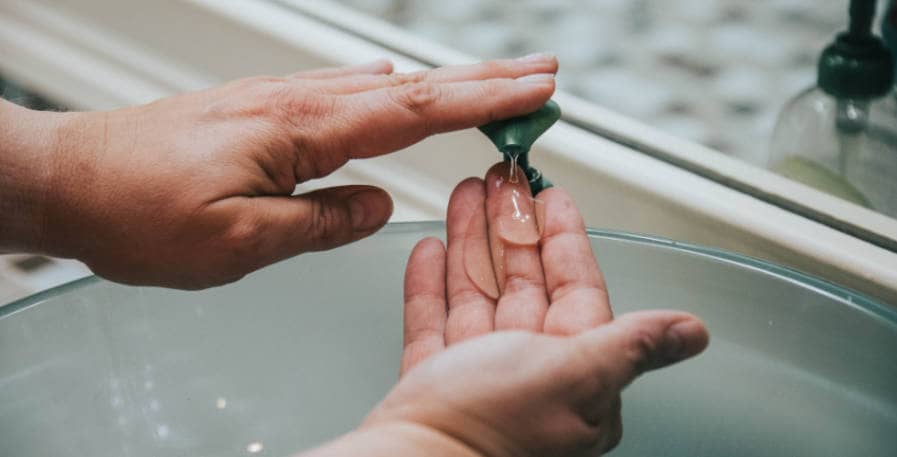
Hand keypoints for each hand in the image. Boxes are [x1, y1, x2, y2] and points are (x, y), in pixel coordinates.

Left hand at [4, 55, 556, 287]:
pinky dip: (386, 91)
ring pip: (380, 86)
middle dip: (484, 80)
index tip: (536, 93)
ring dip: (441, 84)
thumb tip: (377, 205)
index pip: (415, 112)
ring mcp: (277, 101)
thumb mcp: (239, 244)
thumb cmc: (138, 212)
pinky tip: (392, 88)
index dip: (483, 102)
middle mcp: (295, 104)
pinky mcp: (258, 110)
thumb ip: (319, 223)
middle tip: (540, 74)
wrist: (67, 179)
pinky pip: (340, 93)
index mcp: (301, 131)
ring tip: (486, 85)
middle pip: (411, 86)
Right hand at [362, 164, 708, 455]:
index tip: (551, 196)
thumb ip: (632, 344)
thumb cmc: (494, 428)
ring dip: (471, 241)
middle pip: (523, 282)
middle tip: (502, 182)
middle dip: (511, 227)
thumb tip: (694, 332)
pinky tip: (430, 252)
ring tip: (465, 197)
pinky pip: (434, 321)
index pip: (576, 288)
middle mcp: (529, 373)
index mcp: (573, 371)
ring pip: (478, 293)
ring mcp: (477, 374)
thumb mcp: (575, 372)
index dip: (563, 238)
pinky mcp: (435, 379)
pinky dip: (431, 285)